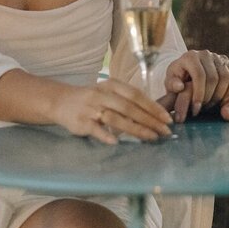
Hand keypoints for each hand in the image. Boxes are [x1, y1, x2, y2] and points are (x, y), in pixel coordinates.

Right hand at [55, 79, 171, 143]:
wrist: (61, 101)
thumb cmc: (92, 99)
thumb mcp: (109, 93)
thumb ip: (127, 101)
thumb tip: (153, 114)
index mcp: (112, 85)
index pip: (137, 95)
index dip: (153, 107)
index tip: (167, 118)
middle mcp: (103, 94)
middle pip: (130, 107)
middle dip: (150, 120)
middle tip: (165, 132)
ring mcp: (91, 108)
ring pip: (116, 118)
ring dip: (135, 128)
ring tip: (151, 137)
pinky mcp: (81, 121)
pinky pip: (95, 129)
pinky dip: (106, 135)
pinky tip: (116, 142)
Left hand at [160, 50, 228, 121]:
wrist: (188, 73)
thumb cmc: (177, 81)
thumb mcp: (170, 84)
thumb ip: (172, 85)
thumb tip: (179, 86)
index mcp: (189, 57)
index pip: (199, 75)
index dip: (199, 94)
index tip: (196, 109)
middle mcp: (204, 54)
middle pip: (213, 77)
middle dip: (209, 96)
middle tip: (204, 109)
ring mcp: (216, 56)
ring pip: (225, 77)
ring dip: (220, 95)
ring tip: (210, 106)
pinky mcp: (226, 61)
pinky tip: (221, 101)